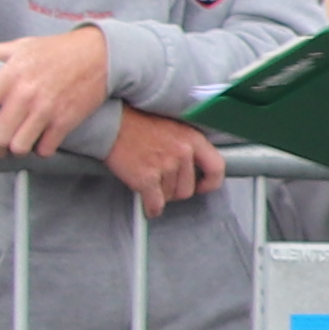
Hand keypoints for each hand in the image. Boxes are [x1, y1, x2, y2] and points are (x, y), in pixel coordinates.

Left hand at [0, 25, 118, 156]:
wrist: (100, 55)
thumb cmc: (56, 50)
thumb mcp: (20, 45)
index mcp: (9, 75)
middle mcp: (25, 94)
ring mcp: (46, 110)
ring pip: (20, 147)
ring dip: (17, 151)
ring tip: (18, 146)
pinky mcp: (66, 121)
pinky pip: (45, 149)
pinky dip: (41, 150)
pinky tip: (41, 142)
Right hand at [104, 110, 221, 210]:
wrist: (111, 121)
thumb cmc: (138, 122)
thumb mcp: (174, 125)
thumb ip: (188, 146)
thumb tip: (195, 169)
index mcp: (193, 139)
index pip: (217, 168)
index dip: (210, 183)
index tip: (201, 186)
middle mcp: (182, 152)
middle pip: (188, 189)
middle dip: (175, 190)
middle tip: (161, 180)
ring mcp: (165, 166)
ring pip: (170, 196)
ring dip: (160, 194)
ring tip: (148, 178)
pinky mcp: (146, 178)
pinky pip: (155, 204)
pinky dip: (151, 208)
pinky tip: (147, 204)